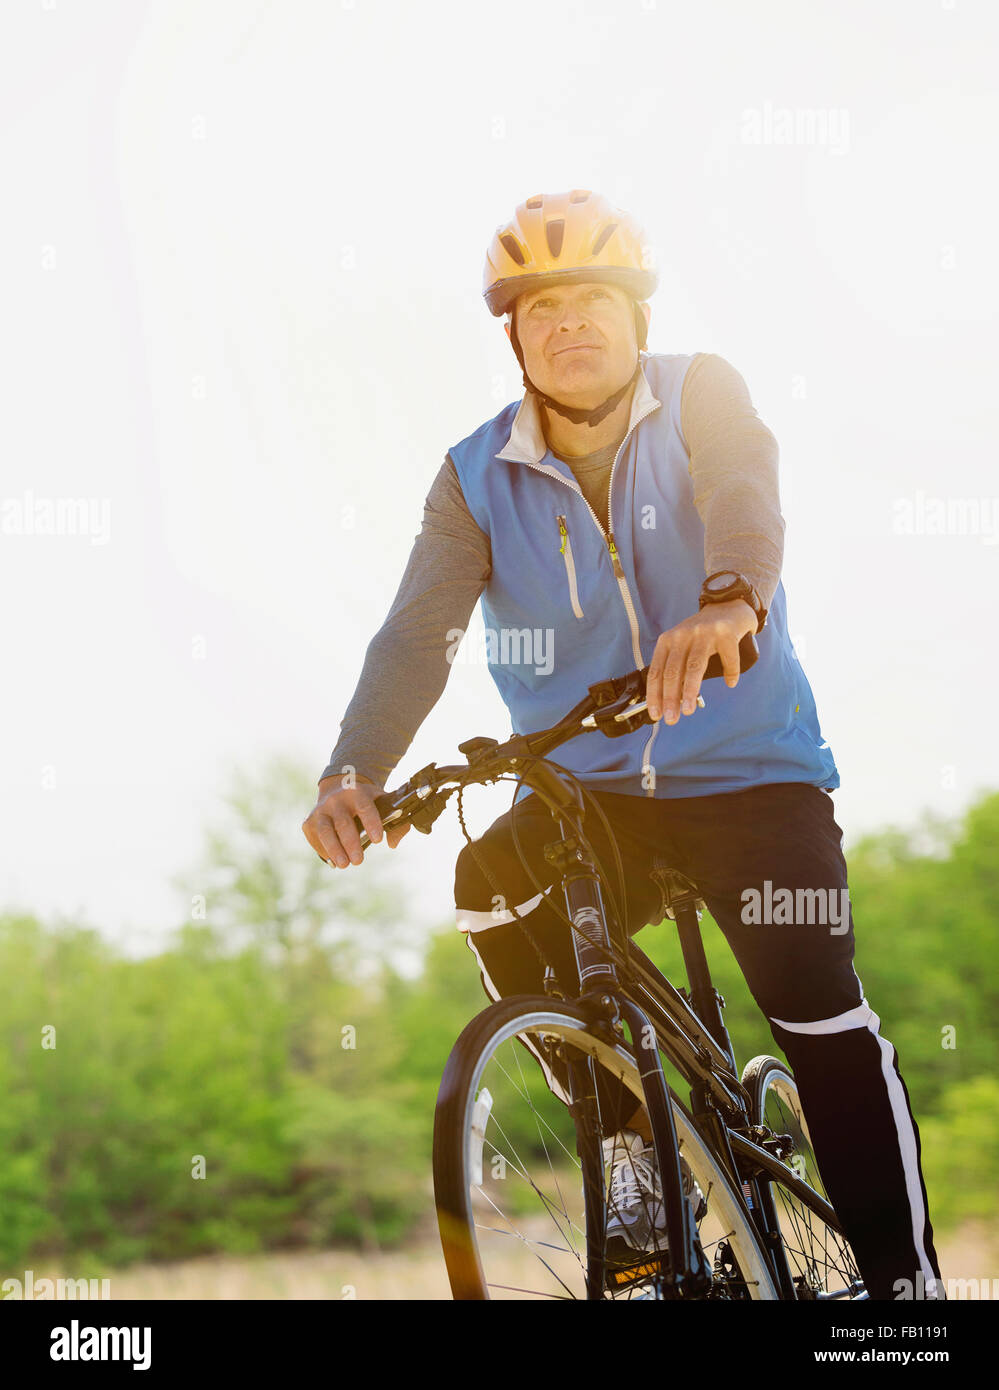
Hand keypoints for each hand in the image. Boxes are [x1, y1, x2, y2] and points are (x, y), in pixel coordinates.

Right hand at [302, 774, 410, 868]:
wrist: (338, 788)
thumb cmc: (365, 801)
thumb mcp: (382, 803)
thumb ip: (395, 822)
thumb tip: (392, 844)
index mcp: (357, 792)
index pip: (365, 807)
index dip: (371, 823)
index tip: (378, 840)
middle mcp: (336, 800)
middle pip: (343, 823)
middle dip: (351, 843)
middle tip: (359, 861)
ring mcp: (320, 810)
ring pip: (325, 831)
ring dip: (334, 849)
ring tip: (344, 865)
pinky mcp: (309, 822)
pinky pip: (315, 839)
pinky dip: (324, 851)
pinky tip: (334, 859)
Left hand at [646, 599, 756, 722]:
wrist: (728, 605)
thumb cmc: (702, 633)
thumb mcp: (681, 644)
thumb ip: (675, 667)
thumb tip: (670, 701)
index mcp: (668, 640)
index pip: (656, 671)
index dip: (654, 695)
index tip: (656, 714)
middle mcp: (683, 635)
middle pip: (672, 671)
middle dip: (670, 698)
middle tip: (671, 718)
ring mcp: (705, 633)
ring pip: (694, 667)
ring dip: (689, 691)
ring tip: (688, 709)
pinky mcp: (726, 632)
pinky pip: (728, 658)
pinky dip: (730, 672)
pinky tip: (730, 682)